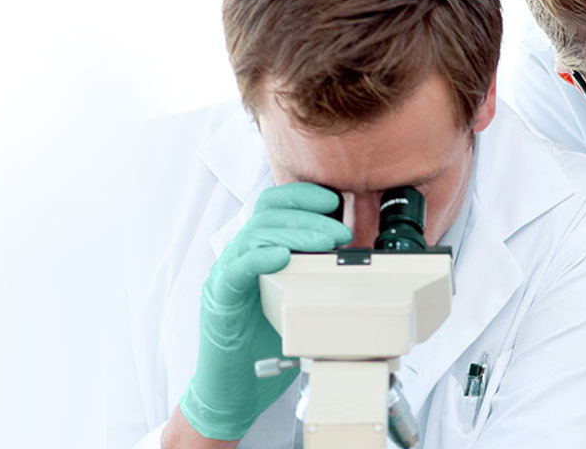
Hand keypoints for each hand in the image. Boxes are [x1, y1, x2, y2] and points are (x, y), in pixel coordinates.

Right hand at [180, 182, 351, 439]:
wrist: (236, 390)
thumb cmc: (270, 346)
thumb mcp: (304, 304)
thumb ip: (322, 281)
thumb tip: (366, 268)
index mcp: (260, 253)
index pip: (274, 207)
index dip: (302, 196)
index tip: (334, 200)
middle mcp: (240, 258)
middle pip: (268, 214)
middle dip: (308, 215)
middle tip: (342, 230)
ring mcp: (227, 277)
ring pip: (255, 236)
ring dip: (295, 233)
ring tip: (327, 242)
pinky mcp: (219, 301)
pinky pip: (236, 270)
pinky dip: (259, 258)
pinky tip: (282, 257)